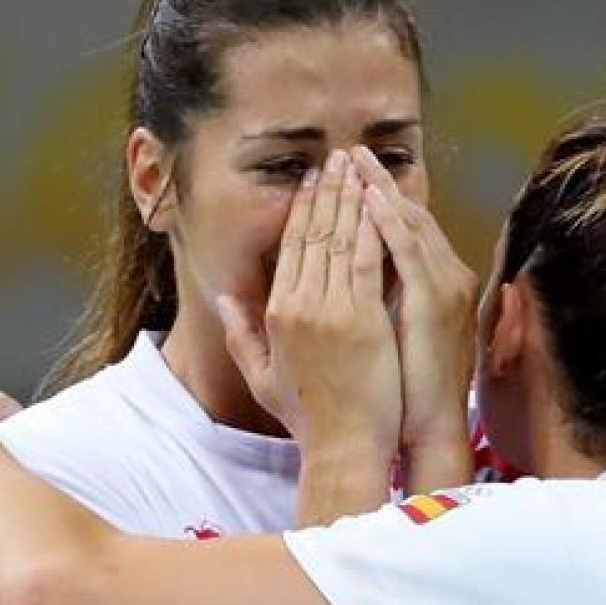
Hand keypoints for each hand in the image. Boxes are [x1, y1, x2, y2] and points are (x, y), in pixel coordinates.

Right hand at [219, 149, 401, 463]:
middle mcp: (298, 305)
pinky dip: (373, 227)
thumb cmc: (310, 417)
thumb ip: (241, 333)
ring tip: (359, 166)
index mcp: (276, 313)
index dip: (301, 208)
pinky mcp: (362, 319)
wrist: (343, 447)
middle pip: (312, 233)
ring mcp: (330, 310)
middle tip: (338, 157)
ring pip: (339, 238)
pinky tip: (379, 201)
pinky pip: (368, 261)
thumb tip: (225, 296)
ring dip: (350, 197)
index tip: (312, 180)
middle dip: (326, 189)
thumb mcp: (262, 375)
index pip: (288, 246)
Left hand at [351, 147, 478, 470]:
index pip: (401, 231)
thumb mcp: (391, 343)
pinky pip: (409, 251)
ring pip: (410, 225)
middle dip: (376, 183)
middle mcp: (445, 279)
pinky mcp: (434, 301)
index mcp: (432, 288)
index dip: (374, 200)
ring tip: (354, 160)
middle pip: (408, 218)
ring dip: (381, 189)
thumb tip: (346, 283)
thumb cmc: (401, 395)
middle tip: (348, 152)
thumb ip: (377, 307)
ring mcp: (443, 288)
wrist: (427, 429)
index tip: (346, 176)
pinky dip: (388, 221)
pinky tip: (368, 197)